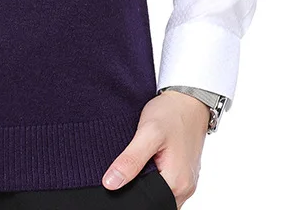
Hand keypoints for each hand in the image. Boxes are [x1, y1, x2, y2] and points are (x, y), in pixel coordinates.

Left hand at [101, 90, 209, 207]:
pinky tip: (143, 161)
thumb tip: (110, 184)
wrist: (189, 99)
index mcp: (177, 183)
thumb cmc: (171, 113)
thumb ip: (130, 160)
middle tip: (123, 168)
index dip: (129, 195)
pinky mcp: (182, 172)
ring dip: (144, 182)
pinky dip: (152, 176)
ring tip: (133, 162)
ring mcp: (186, 181)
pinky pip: (164, 183)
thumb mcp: (148, 133)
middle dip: (136, 189)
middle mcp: (185, 188)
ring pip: (159, 193)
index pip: (147, 203)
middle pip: (154, 200)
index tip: (115, 180)